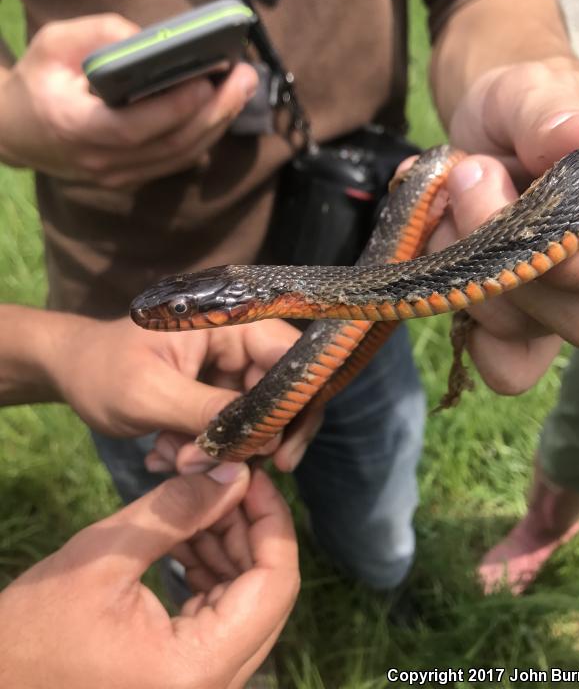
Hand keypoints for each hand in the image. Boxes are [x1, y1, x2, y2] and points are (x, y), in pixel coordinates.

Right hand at [0, 14, 256, 187]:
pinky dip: (204, 135)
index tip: (207, 82)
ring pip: (181, 156)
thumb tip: (153, 41)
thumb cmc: (38, 81)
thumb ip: (101, 34)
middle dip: (215, 111)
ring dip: (218, 123)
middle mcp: (101, 161)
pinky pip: (176, 160)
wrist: (16, 131)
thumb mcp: (54, 42)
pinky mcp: (133, 178)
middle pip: (171, 145)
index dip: (174, 109)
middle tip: (244, 78)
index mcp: (76, 127)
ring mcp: (119, 177)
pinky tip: (223, 108)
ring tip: (243, 88)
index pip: (134, 127)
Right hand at [0, 466, 299, 688]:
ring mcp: (202, 683)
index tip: (249, 475)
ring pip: (246, 602)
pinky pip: (220, 615)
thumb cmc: (32, 631)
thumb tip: (234, 472)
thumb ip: (176, 511)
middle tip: (221, 480)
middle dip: (248, 528)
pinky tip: (185, 536)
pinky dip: (210, 570)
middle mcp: (213, 685)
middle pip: (267, 593)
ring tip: (196, 502)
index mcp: (198, 667)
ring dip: (228, 546)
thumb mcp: (102, 556)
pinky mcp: (186, 675)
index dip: (271, 521)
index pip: (275, 585)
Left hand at [48, 312, 320, 470]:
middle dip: (251, 438)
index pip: (288, 356)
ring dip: (222, 449)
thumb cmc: (102, 370)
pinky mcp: (215, 390)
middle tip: (215, 469)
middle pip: (279, 392)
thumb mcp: (149, 394)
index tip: (281, 455)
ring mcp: (227, 366)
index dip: (296, 403)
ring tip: (174, 461)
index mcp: (229, 321)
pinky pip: (231, 424)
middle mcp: (238, 340)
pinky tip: (166, 455)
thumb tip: (260, 443)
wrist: (71, 372)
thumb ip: (205, 412)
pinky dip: (207, 448)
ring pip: (255, 416)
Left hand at [436, 60, 578, 392]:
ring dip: (466, 271)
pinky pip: (509, 368)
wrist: (485, 130)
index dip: (550, 238)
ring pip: (529, 331)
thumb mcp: (528, 92)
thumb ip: (550, 113)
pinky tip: (453, 281)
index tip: (482, 172)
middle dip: (494, 249)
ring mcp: (568, 304)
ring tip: (451, 207)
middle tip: (465, 179)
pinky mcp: (523, 326)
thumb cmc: (519, 107)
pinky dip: (473, 332)